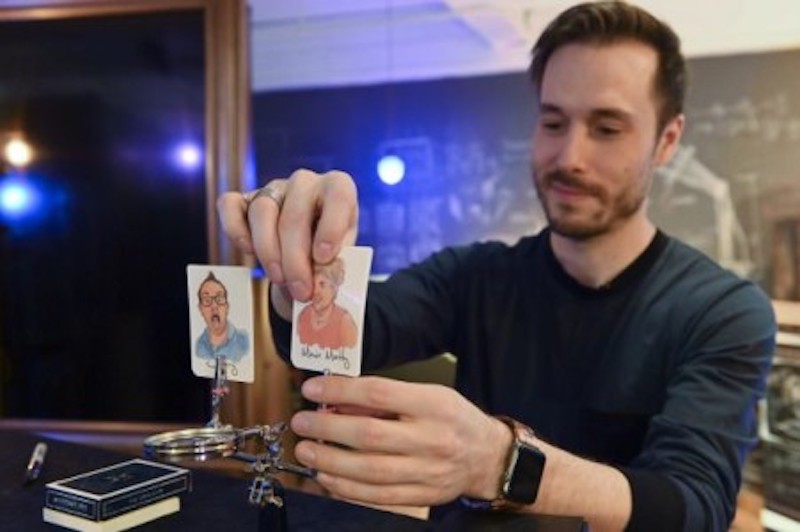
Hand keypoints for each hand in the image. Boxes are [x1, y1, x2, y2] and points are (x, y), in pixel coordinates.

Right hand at [216, 169, 358, 301]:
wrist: (307, 253)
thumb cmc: (329, 252)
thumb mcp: (341, 258)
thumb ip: (333, 268)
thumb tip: (320, 289)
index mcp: (338, 188)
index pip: (338, 195)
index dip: (331, 227)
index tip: (323, 258)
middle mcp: (305, 182)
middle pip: (294, 214)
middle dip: (295, 258)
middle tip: (301, 290)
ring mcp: (273, 188)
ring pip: (262, 210)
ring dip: (268, 251)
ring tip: (279, 279)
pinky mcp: (245, 198)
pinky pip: (230, 204)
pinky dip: (235, 230)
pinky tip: (248, 252)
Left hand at [289, 375, 511, 506]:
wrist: (486, 456)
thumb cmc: (451, 418)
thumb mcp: (427, 394)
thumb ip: (386, 398)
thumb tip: (337, 401)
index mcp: (434, 405)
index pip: (380, 394)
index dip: (341, 390)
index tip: (313, 387)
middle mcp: (432, 439)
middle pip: (370, 435)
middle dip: (327, 429)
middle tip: (302, 422)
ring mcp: (428, 472)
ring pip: (370, 471)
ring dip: (330, 462)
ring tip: (306, 451)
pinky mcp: (422, 497)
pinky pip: (377, 496)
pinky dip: (346, 489)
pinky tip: (326, 477)